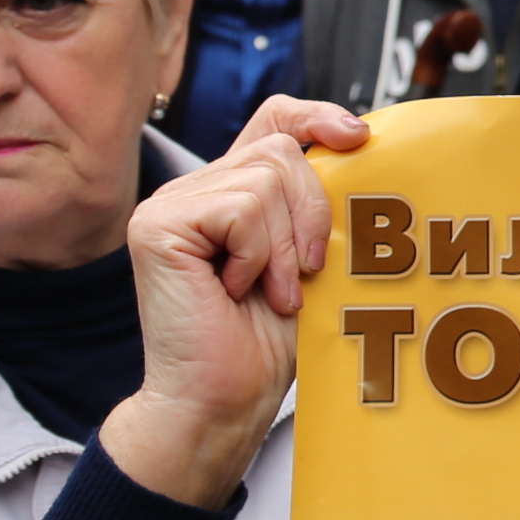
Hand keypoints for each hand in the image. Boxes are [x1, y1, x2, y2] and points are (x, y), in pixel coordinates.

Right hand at [103, 97, 369, 506]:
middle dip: (312, 214)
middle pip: (281, 150)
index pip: (274, 119)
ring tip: (271, 292)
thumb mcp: (308, 263)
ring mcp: (171, 204)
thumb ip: (315, 209)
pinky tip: (237, 288)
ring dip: (283, 245)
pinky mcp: (158, 224)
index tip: (358, 138)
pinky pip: (241, 208)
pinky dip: (256, 253)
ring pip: (265, 177)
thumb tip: (360, 154)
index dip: (316, 117)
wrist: (221, 403)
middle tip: (303, 275)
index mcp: (231, 193)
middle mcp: (196, 190)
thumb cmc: (264, 346)